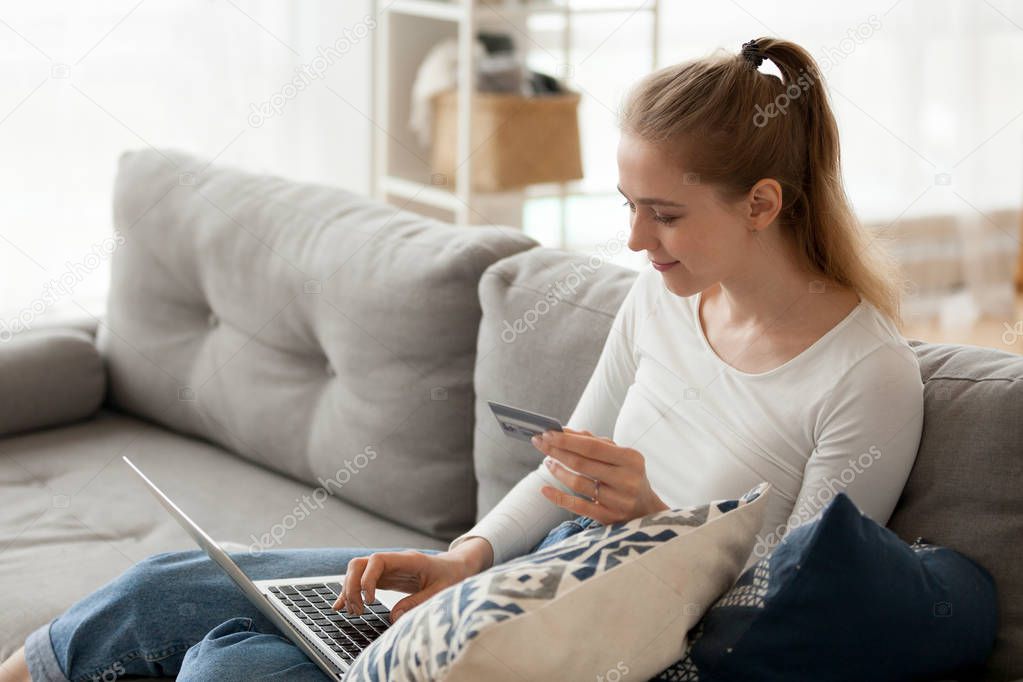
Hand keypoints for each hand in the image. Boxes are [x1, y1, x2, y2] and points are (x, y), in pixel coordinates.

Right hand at [333, 550, 472, 623]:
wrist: (456, 567)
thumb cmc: (451, 576)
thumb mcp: (440, 591)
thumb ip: (418, 602)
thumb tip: (394, 618)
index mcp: (408, 560)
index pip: (377, 560)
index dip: (367, 580)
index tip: (370, 601)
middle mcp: (393, 562)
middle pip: (359, 564)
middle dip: (352, 587)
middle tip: (359, 611)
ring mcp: (387, 569)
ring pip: (357, 571)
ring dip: (350, 591)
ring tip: (356, 613)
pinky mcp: (386, 578)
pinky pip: (363, 581)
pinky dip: (351, 593)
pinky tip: (341, 606)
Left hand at [531, 427, 668, 524]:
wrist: (648, 510)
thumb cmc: (628, 475)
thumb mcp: (620, 456)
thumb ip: (594, 442)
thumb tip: (563, 431)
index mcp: (631, 458)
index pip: (592, 446)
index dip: (567, 440)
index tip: (547, 433)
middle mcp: (626, 480)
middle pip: (582, 463)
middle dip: (556, 451)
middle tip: (539, 442)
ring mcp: (618, 501)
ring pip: (578, 484)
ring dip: (558, 471)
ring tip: (547, 462)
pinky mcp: (609, 518)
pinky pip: (577, 507)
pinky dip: (558, 497)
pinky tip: (544, 489)